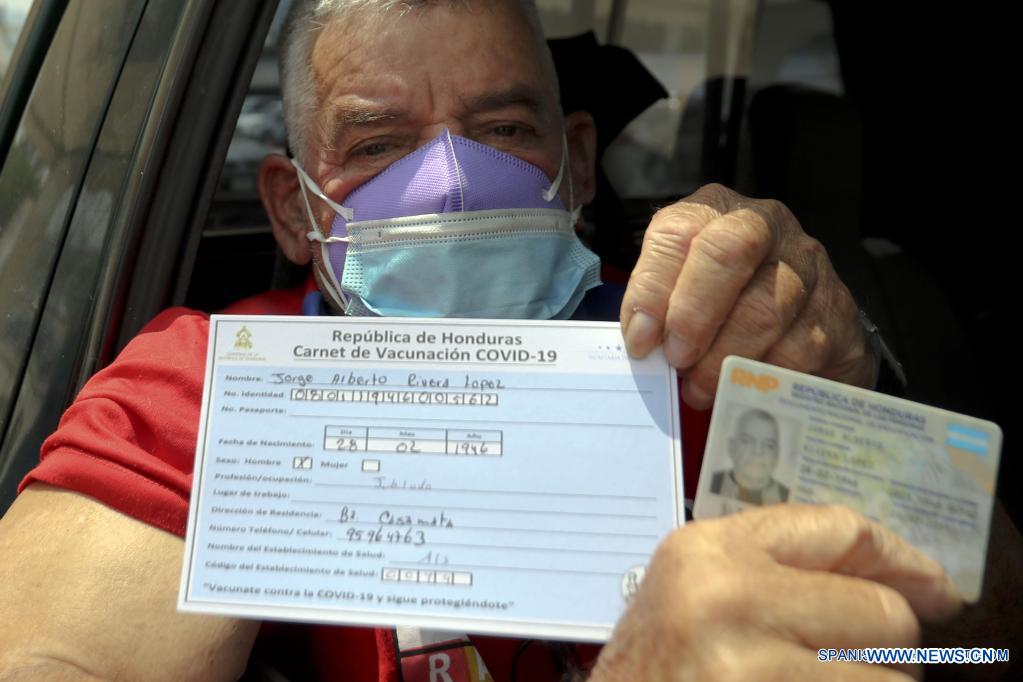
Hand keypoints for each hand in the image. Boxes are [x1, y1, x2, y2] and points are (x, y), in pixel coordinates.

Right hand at [589, 505, 961, 681]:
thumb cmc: (649, 673)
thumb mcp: (692, 598)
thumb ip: (769, 572)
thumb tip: (886, 577)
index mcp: (705, 550)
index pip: (837, 529)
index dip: (901, 557)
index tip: (934, 584)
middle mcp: (728, 596)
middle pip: (880, 612)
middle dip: (885, 648)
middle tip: (856, 664)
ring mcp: (750, 664)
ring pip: (886, 681)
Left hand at [621, 184, 877, 408]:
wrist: (805, 327)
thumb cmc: (728, 306)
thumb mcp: (682, 292)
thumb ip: (658, 304)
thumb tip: (642, 339)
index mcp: (716, 213)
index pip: (677, 232)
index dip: (653, 289)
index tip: (641, 341)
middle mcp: (766, 225)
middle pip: (728, 251)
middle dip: (694, 314)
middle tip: (677, 360)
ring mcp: (809, 265)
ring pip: (765, 307)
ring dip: (723, 357)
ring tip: (700, 388)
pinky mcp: (838, 312)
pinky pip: (798, 349)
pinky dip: (761, 376)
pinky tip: (741, 389)